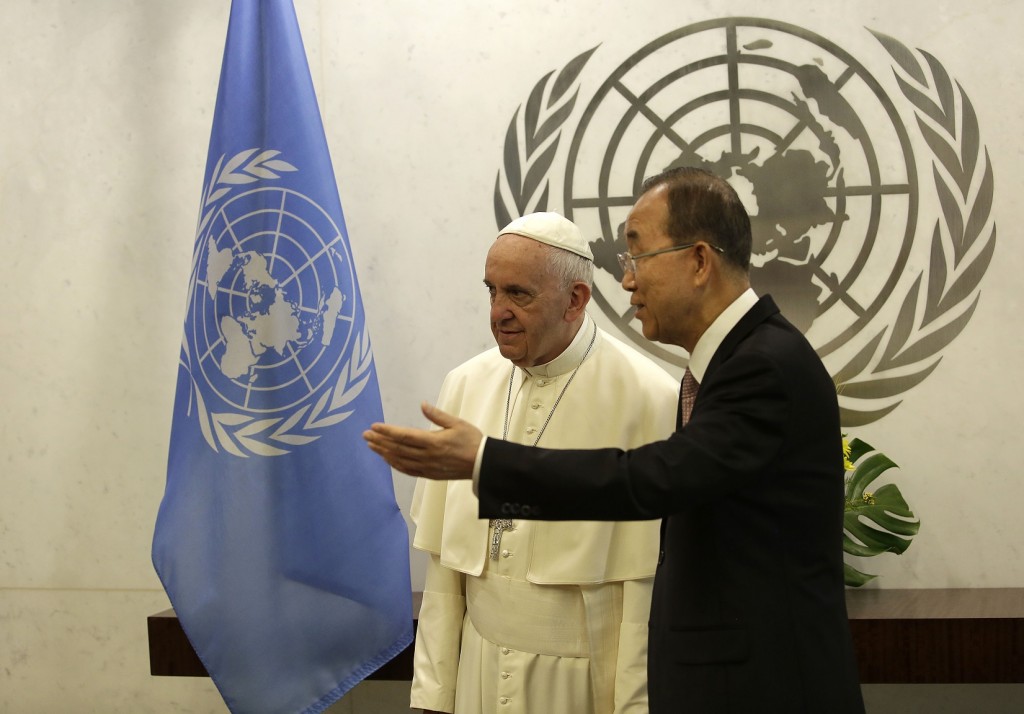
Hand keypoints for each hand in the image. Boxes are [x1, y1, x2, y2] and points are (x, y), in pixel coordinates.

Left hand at [363, 402, 480, 479]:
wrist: (483, 464)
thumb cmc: (472, 440)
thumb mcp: (457, 423)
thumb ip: (437, 415)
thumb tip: (422, 404)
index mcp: (433, 441)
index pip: (404, 436)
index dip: (387, 431)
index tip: (374, 426)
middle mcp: (427, 456)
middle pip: (398, 448)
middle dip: (380, 441)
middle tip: (365, 435)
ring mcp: (427, 467)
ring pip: (400, 460)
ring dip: (384, 453)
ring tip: (372, 446)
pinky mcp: (429, 474)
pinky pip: (408, 470)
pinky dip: (395, 465)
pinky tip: (387, 459)